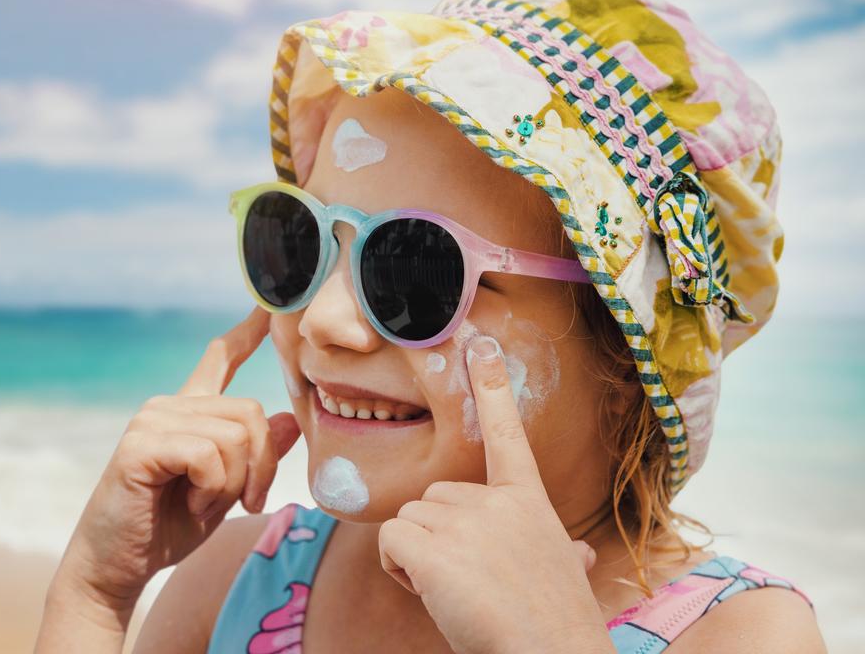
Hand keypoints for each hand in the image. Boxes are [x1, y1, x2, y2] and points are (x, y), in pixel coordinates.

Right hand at [53, 306, 302, 615]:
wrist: (117, 566)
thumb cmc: (167, 529)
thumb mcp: (226, 491)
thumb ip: (254, 456)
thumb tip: (287, 421)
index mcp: (188, 414)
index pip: (219, 360)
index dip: (246, 334)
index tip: (268, 307)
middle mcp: (169, 407)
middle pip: (251, 415)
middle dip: (261, 468)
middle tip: (244, 503)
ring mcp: (152, 421)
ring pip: (234, 438)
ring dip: (233, 485)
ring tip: (204, 505)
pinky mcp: (141, 444)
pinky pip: (208, 455)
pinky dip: (213, 489)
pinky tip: (191, 505)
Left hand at [377, 335, 611, 653]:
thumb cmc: (554, 626)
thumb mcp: (564, 575)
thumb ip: (562, 553)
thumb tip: (579, 555)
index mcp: (529, 503)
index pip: (506, 435)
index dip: (492, 389)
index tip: (480, 344)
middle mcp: (496, 502)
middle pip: (431, 497)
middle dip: (436, 538)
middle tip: (469, 581)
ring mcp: (465, 521)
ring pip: (406, 520)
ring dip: (416, 559)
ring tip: (458, 592)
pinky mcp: (432, 547)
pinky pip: (389, 541)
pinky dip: (398, 570)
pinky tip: (433, 594)